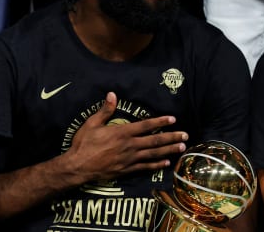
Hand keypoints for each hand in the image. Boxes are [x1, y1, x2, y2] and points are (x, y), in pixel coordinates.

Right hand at [64, 92, 187, 183]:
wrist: (79, 166)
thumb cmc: (84, 144)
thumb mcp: (92, 124)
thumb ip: (105, 110)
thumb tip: (112, 94)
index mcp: (122, 132)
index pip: (146, 125)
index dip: (160, 121)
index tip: (172, 119)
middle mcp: (130, 145)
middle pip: (155, 140)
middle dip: (171, 137)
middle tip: (185, 135)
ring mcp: (130, 159)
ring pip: (154, 154)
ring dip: (169, 150)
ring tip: (181, 147)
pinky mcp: (127, 170)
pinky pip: (146, 167)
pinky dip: (157, 164)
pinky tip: (166, 162)